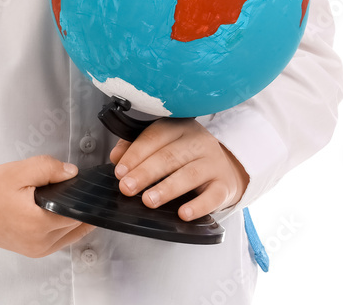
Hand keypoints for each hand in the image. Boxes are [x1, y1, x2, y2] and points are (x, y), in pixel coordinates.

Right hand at [0, 155, 95, 256]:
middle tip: (73, 182)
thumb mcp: (18, 171)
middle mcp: (41, 242)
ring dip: (73, 214)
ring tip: (65, 192)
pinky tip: (58, 207)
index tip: (89, 181)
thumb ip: (48, 168)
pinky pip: (60, 238)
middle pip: (77, 222)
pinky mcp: (33, 251)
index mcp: (39, 222)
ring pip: (71, 232)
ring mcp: (37, 249)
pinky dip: (64, 224)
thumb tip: (73, 173)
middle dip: (79, 202)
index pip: (78, 210)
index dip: (85, 193)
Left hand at [108, 118, 249, 219]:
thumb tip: (116, 157)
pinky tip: (183, 214)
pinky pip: (212, 197)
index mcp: (179, 128)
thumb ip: (138, 148)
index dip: (135, 153)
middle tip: (127, 187)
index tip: (120, 171)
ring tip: (148, 200)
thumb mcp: (164, 145)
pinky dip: (198, 206)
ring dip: (166, 189)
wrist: (226, 168)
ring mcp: (213, 163)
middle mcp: (198, 142)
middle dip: (145, 173)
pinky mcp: (224, 186)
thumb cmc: (187, 157)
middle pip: (169, 156)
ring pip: (189, 174)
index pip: (155, 136)